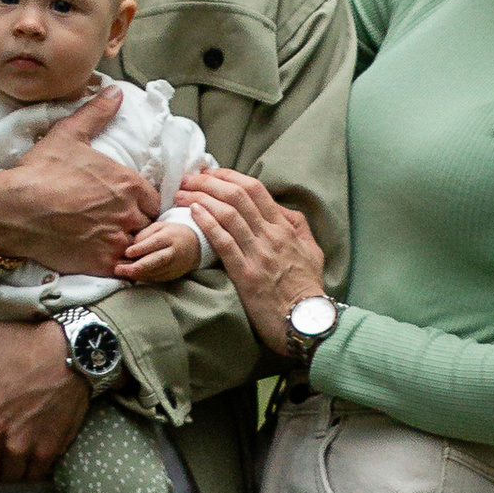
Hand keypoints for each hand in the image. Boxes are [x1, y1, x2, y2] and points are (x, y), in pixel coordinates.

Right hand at [0, 106, 157, 275]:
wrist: (13, 209)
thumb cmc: (41, 171)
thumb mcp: (69, 135)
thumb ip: (96, 114)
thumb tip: (115, 92)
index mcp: (128, 184)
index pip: (153, 200)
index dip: (142, 204)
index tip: (127, 205)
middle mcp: (128, 213)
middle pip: (148, 224)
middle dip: (137, 225)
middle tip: (117, 225)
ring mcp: (115, 240)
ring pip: (137, 247)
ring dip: (127, 245)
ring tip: (109, 242)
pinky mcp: (101, 263)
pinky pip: (123, 268)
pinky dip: (117, 265)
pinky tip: (101, 257)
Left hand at [116, 211, 203, 285]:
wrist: (196, 246)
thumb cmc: (172, 233)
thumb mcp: (160, 226)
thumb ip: (145, 233)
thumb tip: (131, 246)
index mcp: (170, 237)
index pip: (155, 243)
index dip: (141, 249)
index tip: (127, 252)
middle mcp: (173, 253)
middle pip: (155, 261)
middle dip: (136, 267)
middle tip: (118, 269)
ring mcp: (174, 266)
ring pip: (154, 273)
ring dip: (135, 274)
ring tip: (121, 272)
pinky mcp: (172, 276)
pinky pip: (155, 278)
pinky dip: (142, 277)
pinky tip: (131, 275)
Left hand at [179, 165, 326, 354]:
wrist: (307, 319)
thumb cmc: (308, 286)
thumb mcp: (312, 249)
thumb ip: (297, 225)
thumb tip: (280, 209)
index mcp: (284, 227)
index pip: (255, 190)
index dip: (229, 176)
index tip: (210, 173)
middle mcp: (270, 235)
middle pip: (237, 196)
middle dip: (208, 182)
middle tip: (188, 179)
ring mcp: (258, 253)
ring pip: (227, 214)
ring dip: (200, 198)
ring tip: (181, 194)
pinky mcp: (246, 274)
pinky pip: (223, 242)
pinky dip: (207, 223)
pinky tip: (193, 213)